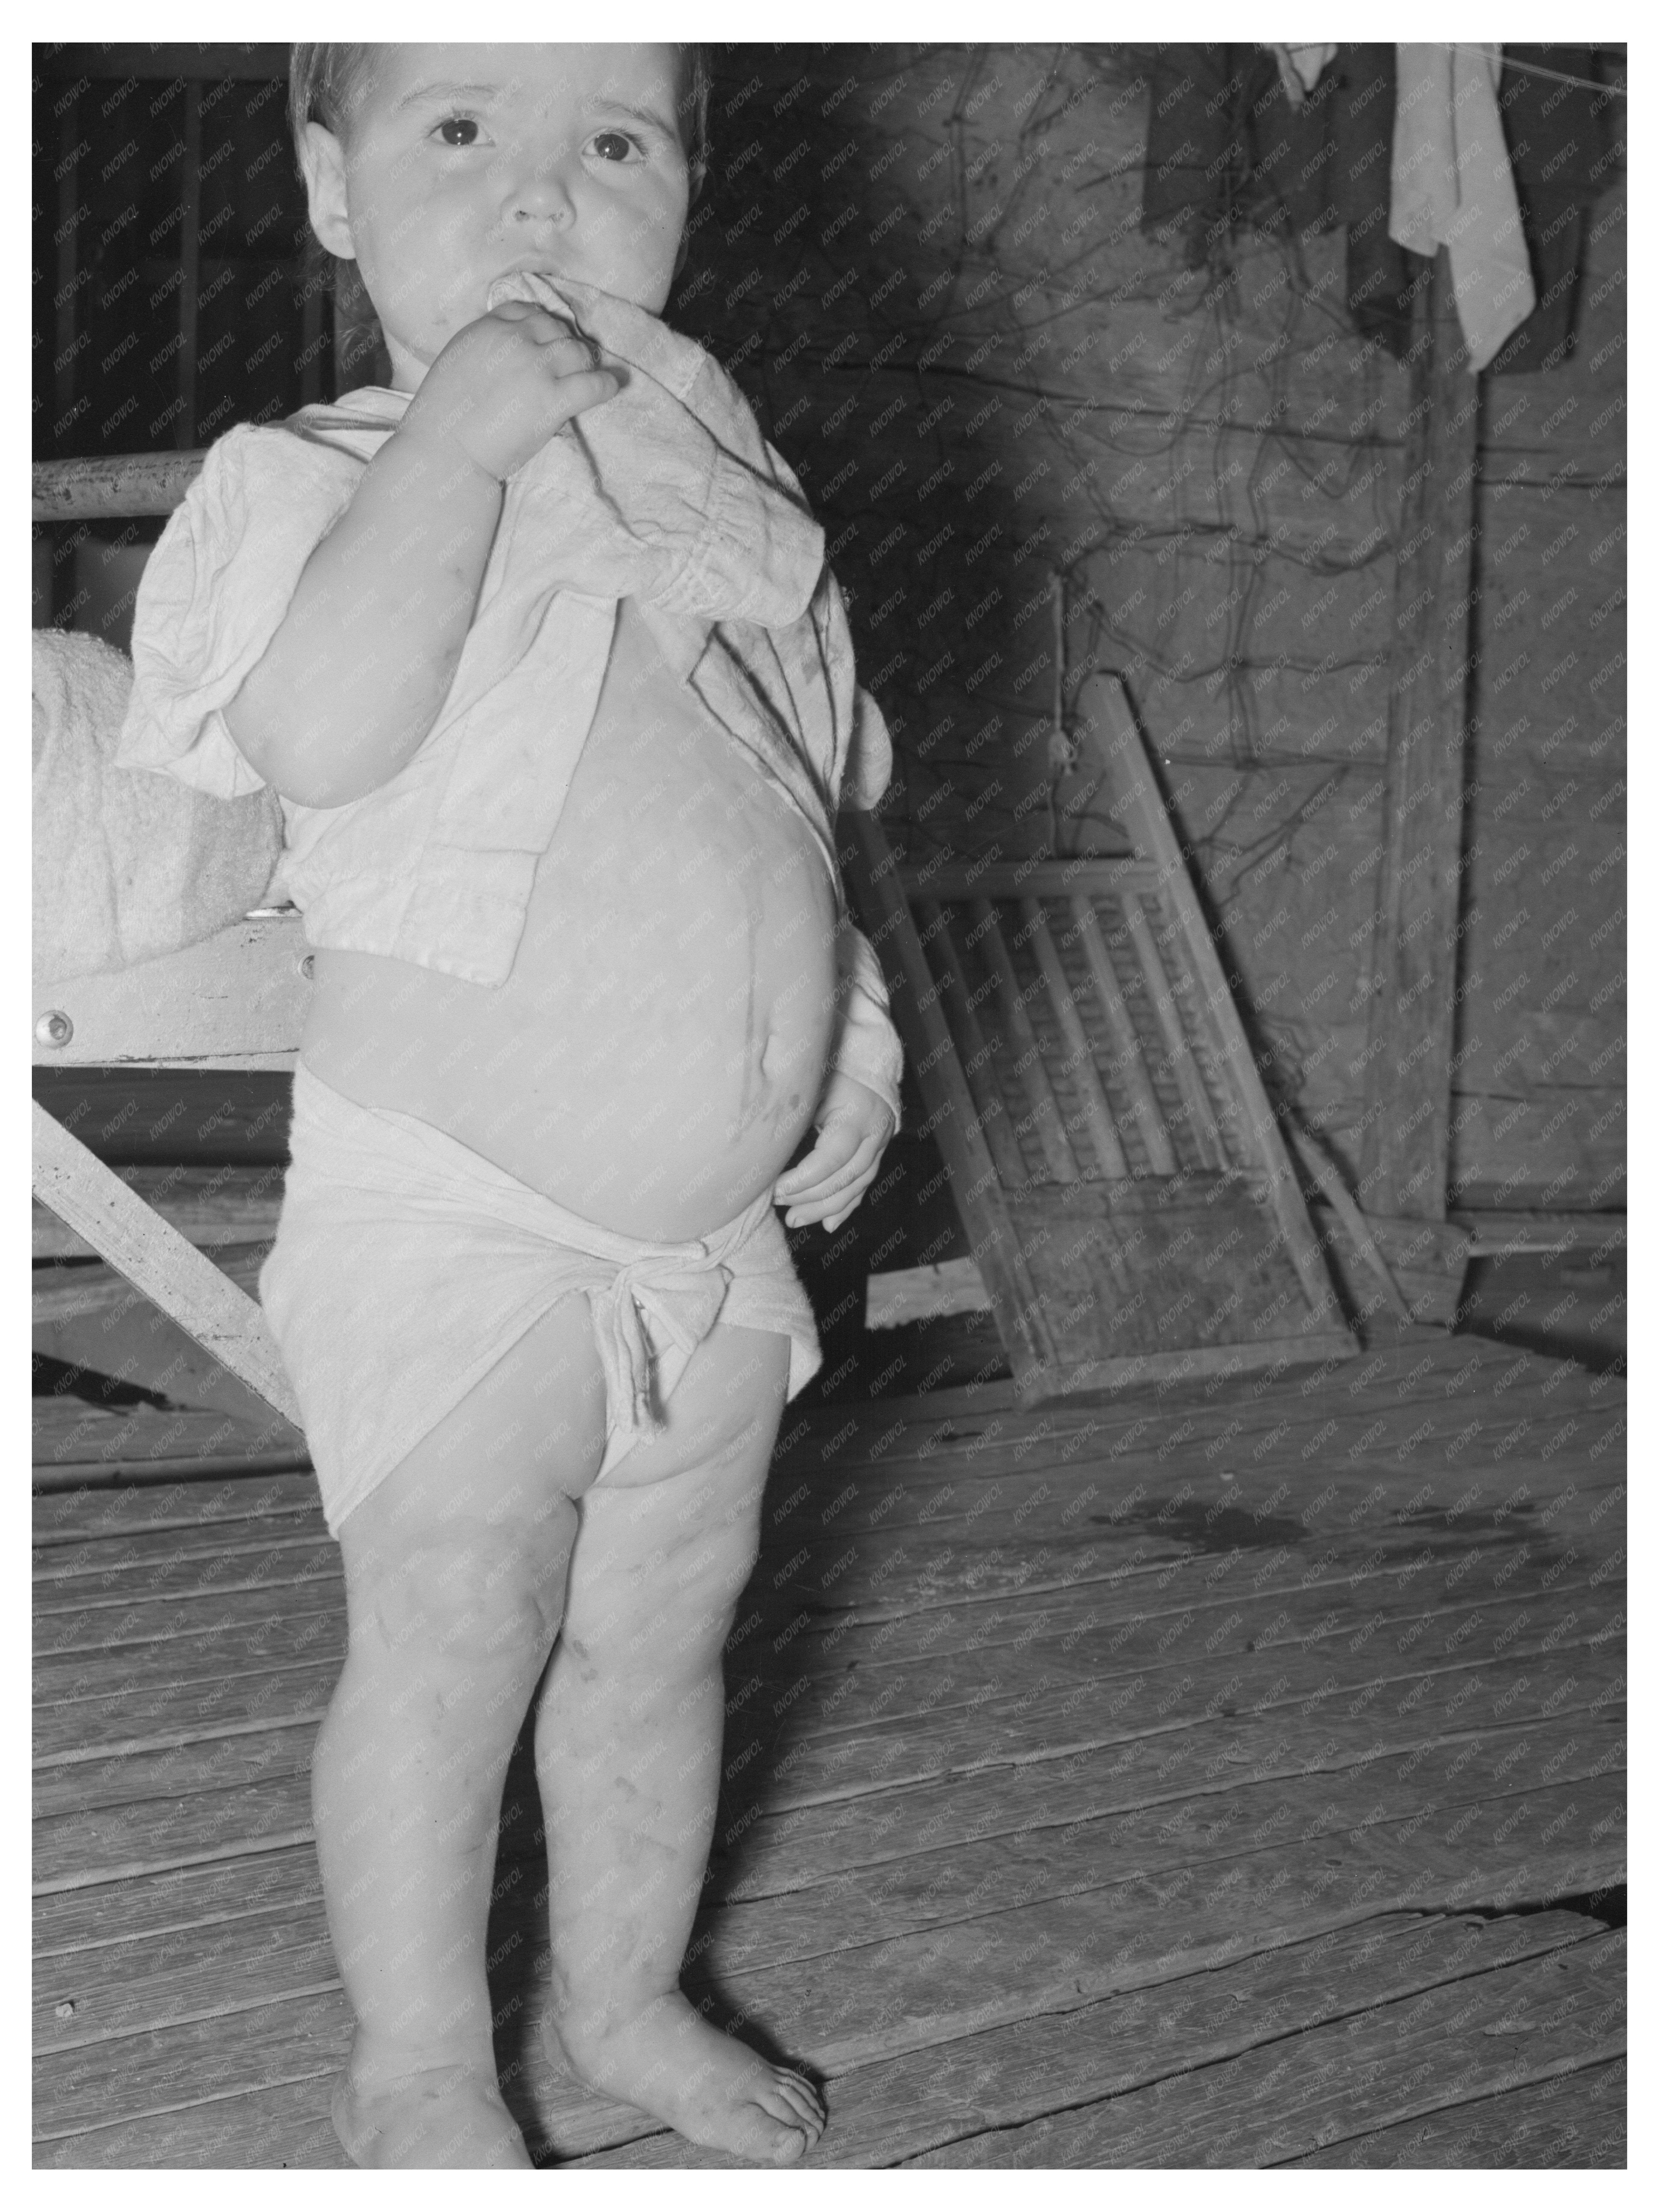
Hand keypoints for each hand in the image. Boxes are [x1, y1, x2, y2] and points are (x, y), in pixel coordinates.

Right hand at [402, 302, 621, 482]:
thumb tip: (506, 354)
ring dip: (582, 364)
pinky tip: (611, 387)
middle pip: (555, 329)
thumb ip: (483, 348)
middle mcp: (514, 340)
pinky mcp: (552, 400)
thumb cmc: (441, 418)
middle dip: (562, 345)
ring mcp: (536, 368)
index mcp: (487, 329)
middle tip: (566, 367)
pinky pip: (593, 384)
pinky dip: (606, 385)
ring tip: (582, 379)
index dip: (540, 325)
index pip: (525, 311)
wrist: (444, 451)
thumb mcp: (456, 363)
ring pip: (577, 351)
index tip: (544, 341)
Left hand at [774, 1072, 895, 1231]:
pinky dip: (845, 1207)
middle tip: (779, 1204)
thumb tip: (761, 1152)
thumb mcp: (810, 1087)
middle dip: (810, 1198)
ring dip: (825, 1209)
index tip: (775, 1189)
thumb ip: (791, 1117)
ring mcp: (880, 1145)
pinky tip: (828, 1224)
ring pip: (856, 1187)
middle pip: (845, 1178)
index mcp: (858, 1115)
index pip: (832, 1158)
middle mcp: (875, 1134)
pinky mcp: (878, 1153)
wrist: (865, 1063)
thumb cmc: (829, 1071)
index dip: (803, 1179)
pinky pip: (863, 1187)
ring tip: (794, 1219)